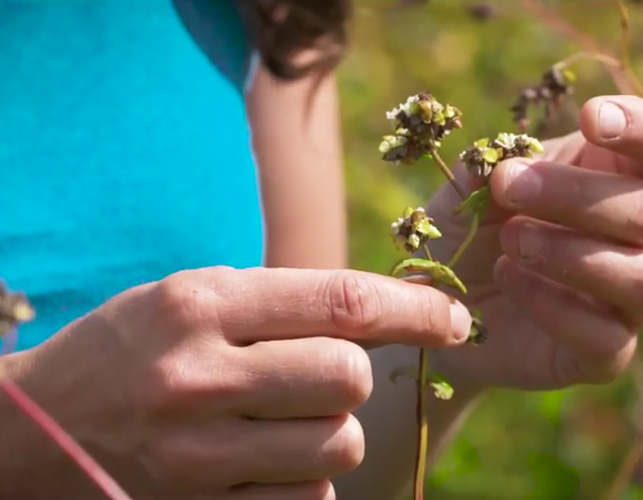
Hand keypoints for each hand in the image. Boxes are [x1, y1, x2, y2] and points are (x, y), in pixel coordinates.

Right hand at [0, 266, 470, 499]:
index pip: (340, 302)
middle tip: (324, 375)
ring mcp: (198, 452)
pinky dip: (306, 481)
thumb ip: (281, 304)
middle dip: (354, 377)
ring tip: (285, 420)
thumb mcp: (195, 298)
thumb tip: (387, 314)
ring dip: (332, 431)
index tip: (455, 318)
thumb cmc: (134, 347)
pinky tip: (265, 461)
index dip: (415, 308)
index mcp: (201, 305)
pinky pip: (309, 499)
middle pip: (348, 378)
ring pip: (336, 445)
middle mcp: (200, 376)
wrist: (40, 427)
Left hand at [426, 95, 642, 390]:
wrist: (443, 306)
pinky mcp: (607, 352)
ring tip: (512, 241)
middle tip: (509, 185)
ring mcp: (630, 299)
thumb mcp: (472, 186)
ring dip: (573, 253)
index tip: (591, 119)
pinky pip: (604, 335)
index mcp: (622, 177)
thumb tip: (505, 159)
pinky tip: (509, 279)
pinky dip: (553, 305)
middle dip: (576, 194)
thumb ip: (494, 163)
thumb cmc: (473, 230)